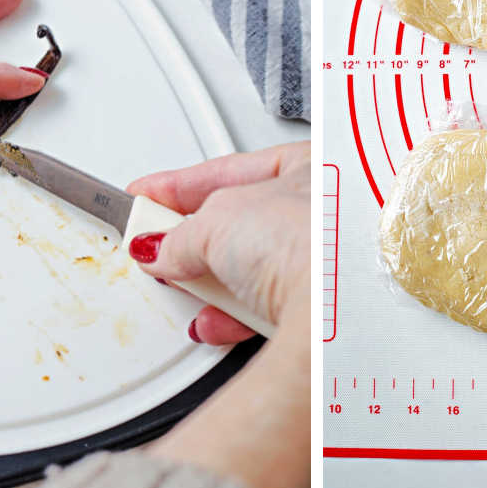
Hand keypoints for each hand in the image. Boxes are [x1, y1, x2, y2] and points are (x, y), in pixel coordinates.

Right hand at [126, 141, 310, 487]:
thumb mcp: (218, 222)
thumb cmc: (308, 243)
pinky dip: (235, 316)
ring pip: (253, 272)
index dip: (179, 186)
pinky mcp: (318, 315)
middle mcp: (326, 214)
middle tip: (159, 249)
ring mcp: (326, 267)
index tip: (146, 197)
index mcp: (312, 167)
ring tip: (187, 287)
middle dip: (195, 243)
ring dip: (213, 285)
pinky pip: (266, 310)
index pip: (232, 171)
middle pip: (241, 226)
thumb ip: (180, 234)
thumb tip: (159, 248)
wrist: (340, 309)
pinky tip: (214, 320)